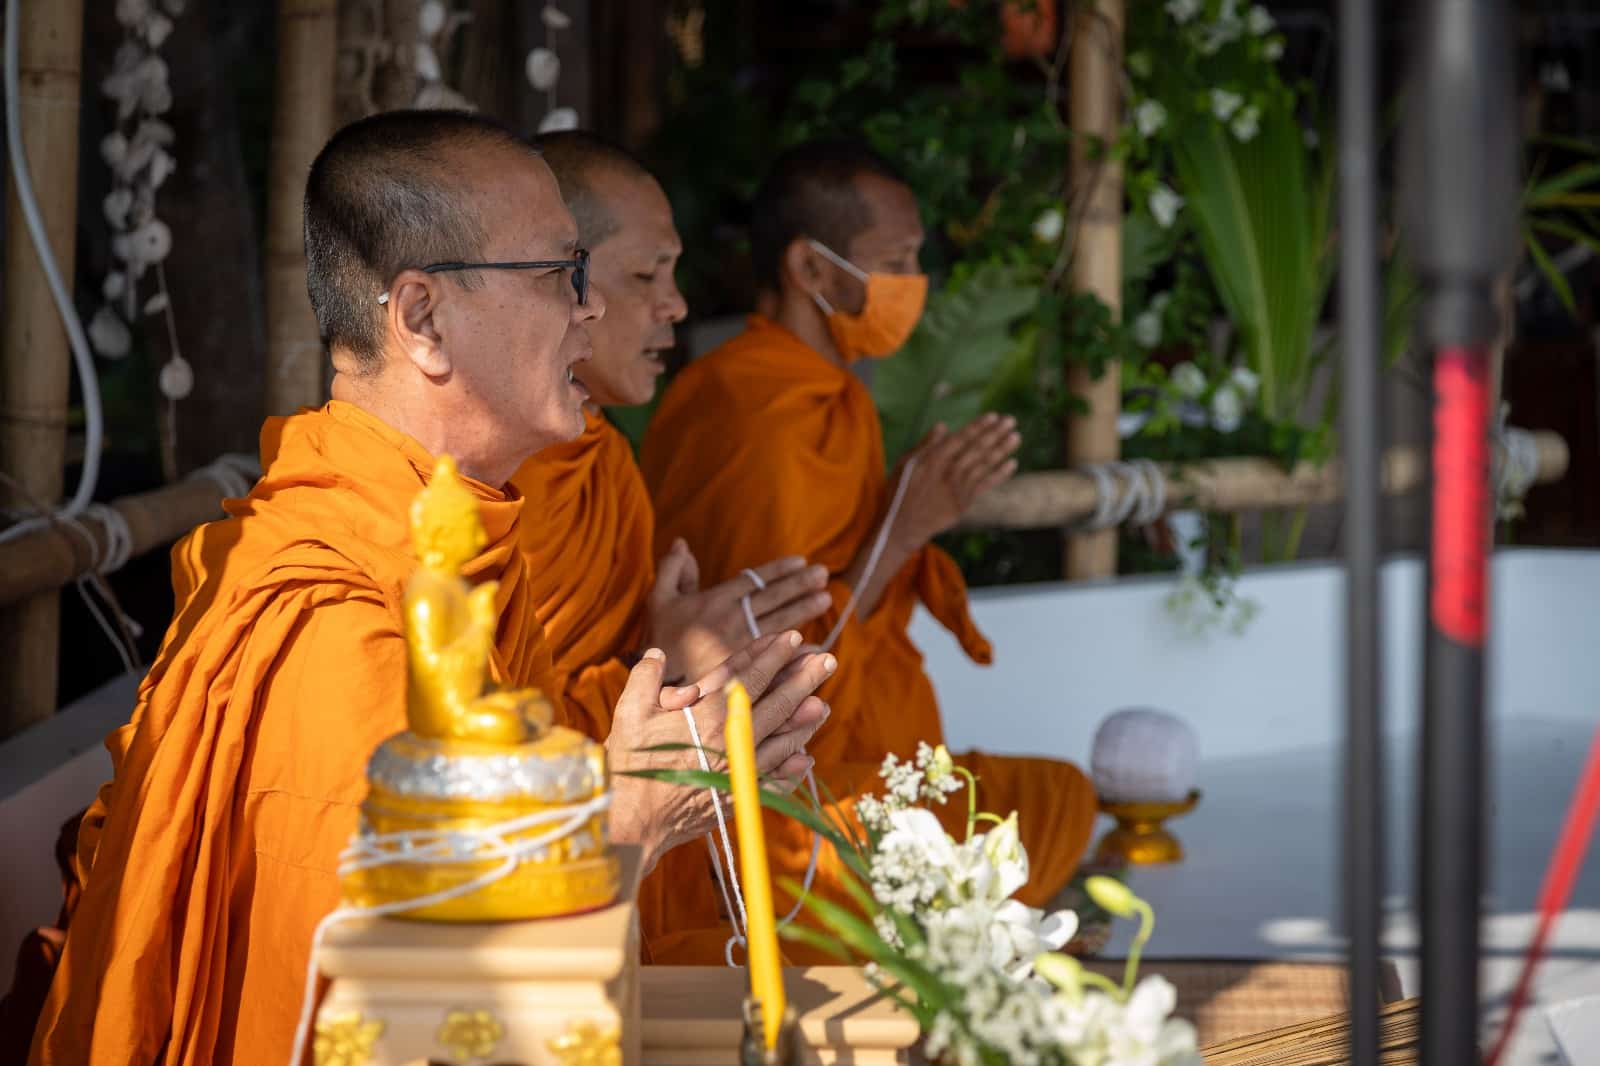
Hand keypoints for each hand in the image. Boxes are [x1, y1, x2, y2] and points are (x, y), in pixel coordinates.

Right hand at [605, 632, 834, 872]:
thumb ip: (646, 677)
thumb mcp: (629, 712)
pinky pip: (773, 782)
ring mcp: (738, 770)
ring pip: (782, 740)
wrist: (631, 823)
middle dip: (803, 678)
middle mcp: (731, 740)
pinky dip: (791, 770)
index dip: (772, 655)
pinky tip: (805, 759)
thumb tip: (659, 654)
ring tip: (823, 703)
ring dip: (804, 720)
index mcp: (708, 714)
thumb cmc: (628, 766)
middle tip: (826, 659)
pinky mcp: (737, 798)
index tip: (792, 638)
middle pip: (777, 704)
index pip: (750, 677)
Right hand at [643, 541, 832, 680]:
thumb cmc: (657, 642)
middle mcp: (732, 622)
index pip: (755, 581)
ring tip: (825, 600)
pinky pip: (777, 657)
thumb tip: (682, 543)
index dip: (780, 570)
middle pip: (773, 600)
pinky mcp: (747, 671)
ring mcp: (741, 645)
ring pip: (780, 625)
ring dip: (804, 611)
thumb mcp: (658, 601)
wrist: (654, 689)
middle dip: (800, 586)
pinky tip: (814, 647)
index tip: (802, 561)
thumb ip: (673, 571)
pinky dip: (797, 652)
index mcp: (715, 602)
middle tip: (823, 576)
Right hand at [889, 413, 1019, 549]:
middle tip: (1011, 421)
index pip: (961, 439)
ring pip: (985, 465)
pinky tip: (1012, 463)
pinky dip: (1000, 474)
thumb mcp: (905, 464)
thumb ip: (925, 445)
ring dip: (1002, 450)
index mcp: (933, 460)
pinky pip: (985, 485)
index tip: (994, 416)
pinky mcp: (964, 503)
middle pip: (977, 449)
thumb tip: (943, 425)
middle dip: (995, 434)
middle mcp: (948, 473)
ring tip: (1016, 437)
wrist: (902, 526)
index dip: (979, 427)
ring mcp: (958, 489)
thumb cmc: (901, 490)